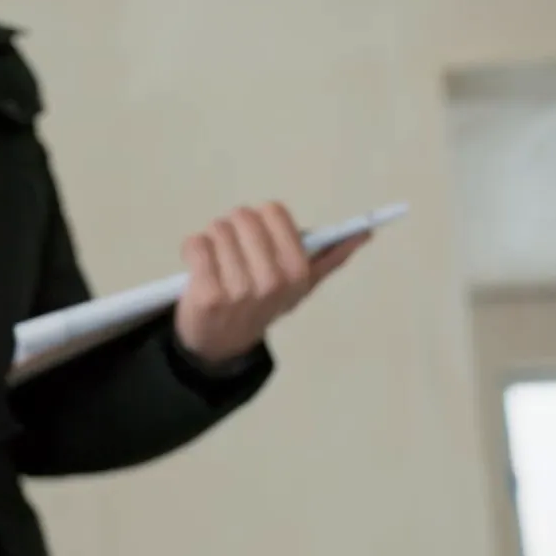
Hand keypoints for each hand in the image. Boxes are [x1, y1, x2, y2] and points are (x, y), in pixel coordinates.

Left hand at [173, 202, 369, 365]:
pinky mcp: (207, 295)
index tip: (258, 242)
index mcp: (297, 272)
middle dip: (234, 230)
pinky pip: (195, 244)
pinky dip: (192, 250)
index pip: (273, 211)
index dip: (260, 222)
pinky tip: (199, 269)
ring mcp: (239, 290)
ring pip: (217, 229)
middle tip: (234, 256)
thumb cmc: (261, 303)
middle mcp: (272, 281)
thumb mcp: (300, 285)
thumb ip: (330, 258)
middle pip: (242, 217)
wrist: (222, 343)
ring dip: (213, 242)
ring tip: (217, 266)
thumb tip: (363, 234)